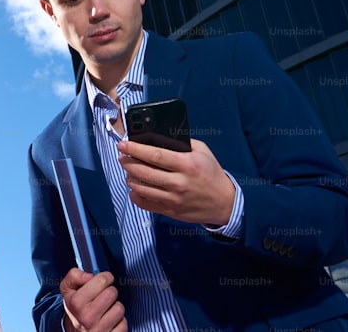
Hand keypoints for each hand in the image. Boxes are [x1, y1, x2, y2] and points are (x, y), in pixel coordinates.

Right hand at [60, 268, 126, 331]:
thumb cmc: (75, 310)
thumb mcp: (67, 290)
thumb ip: (74, 276)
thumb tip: (89, 275)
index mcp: (76, 303)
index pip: (102, 280)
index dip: (104, 277)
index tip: (104, 280)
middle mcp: (87, 317)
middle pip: (112, 293)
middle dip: (109, 291)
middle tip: (103, 295)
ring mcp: (99, 329)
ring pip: (119, 308)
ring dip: (114, 307)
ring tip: (106, 309)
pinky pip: (124, 323)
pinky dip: (119, 321)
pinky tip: (109, 321)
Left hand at [117, 138, 235, 225]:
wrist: (225, 202)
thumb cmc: (212, 173)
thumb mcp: (202, 152)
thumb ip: (182, 142)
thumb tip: (158, 136)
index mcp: (186, 164)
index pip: (154, 155)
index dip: (135, 149)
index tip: (123, 145)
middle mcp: (179, 182)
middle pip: (144, 172)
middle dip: (128, 163)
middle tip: (122, 157)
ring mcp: (174, 199)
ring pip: (142, 189)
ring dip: (130, 178)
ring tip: (129, 172)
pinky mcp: (171, 211)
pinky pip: (146, 204)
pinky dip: (136, 196)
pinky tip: (135, 188)